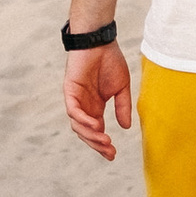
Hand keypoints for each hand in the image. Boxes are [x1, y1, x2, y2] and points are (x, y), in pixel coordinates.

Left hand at [64, 43, 133, 160]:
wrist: (100, 41)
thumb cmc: (110, 61)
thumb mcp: (121, 88)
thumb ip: (122, 107)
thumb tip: (126, 128)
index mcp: (95, 107)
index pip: (96, 131)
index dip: (103, 145)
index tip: (113, 155)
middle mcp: (84, 106)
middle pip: (86, 133)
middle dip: (97, 145)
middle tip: (110, 152)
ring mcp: (76, 99)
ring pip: (78, 125)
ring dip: (91, 135)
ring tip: (105, 140)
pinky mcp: (70, 91)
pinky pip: (73, 111)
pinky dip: (83, 120)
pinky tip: (96, 125)